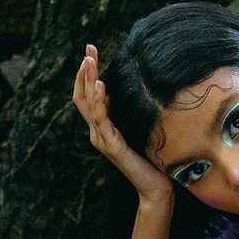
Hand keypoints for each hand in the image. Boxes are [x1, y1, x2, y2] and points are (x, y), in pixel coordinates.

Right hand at [73, 44, 172, 205]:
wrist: (156, 189)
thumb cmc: (151, 160)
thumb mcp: (138, 128)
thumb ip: (127, 113)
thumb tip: (122, 90)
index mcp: (102, 128)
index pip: (87, 96)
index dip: (86, 74)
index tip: (91, 51)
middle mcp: (97, 133)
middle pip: (82, 96)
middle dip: (85, 71)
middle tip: (88, 49)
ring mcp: (102, 140)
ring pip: (88, 105)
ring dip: (88, 81)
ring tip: (89, 61)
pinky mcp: (112, 147)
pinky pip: (101, 120)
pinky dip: (99, 102)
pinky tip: (101, 86)